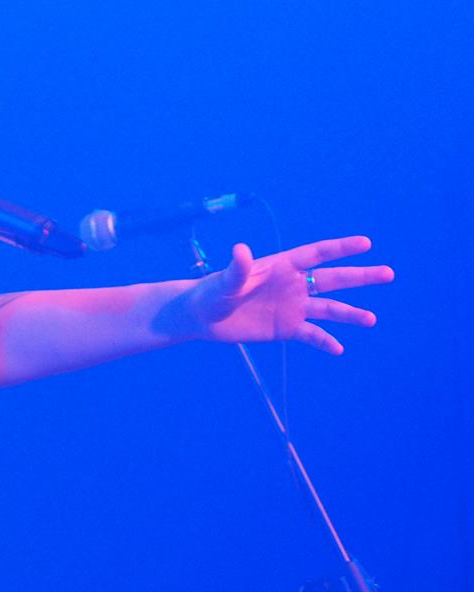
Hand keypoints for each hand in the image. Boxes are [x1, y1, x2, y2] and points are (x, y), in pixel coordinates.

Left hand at [181, 236, 393, 353]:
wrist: (202, 317)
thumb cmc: (211, 292)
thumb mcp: (225, 281)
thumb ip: (238, 268)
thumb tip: (241, 250)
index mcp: (281, 266)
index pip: (316, 254)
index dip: (340, 248)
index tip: (366, 243)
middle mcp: (292, 285)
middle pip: (332, 279)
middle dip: (360, 276)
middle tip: (389, 273)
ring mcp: (292, 307)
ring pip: (328, 309)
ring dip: (350, 314)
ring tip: (372, 319)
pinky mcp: (286, 328)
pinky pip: (312, 335)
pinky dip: (325, 342)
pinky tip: (339, 348)